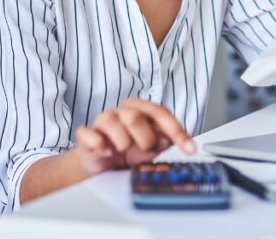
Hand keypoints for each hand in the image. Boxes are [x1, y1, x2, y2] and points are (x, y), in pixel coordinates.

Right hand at [73, 97, 196, 175]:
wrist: (102, 166)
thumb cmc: (128, 152)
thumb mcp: (152, 147)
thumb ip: (164, 141)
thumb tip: (175, 140)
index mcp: (140, 109)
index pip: (160, 112)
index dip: (176, 131)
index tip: (189, 149)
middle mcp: (121, 111)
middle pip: (135, 116)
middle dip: (146, 139)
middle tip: (146, 150)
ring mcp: (102, 121)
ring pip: (113, 123)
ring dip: (123, 144)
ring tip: (124, 152)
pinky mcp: (86, 135)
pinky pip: (90, 135)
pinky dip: (100, 146)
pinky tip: (107, 153)